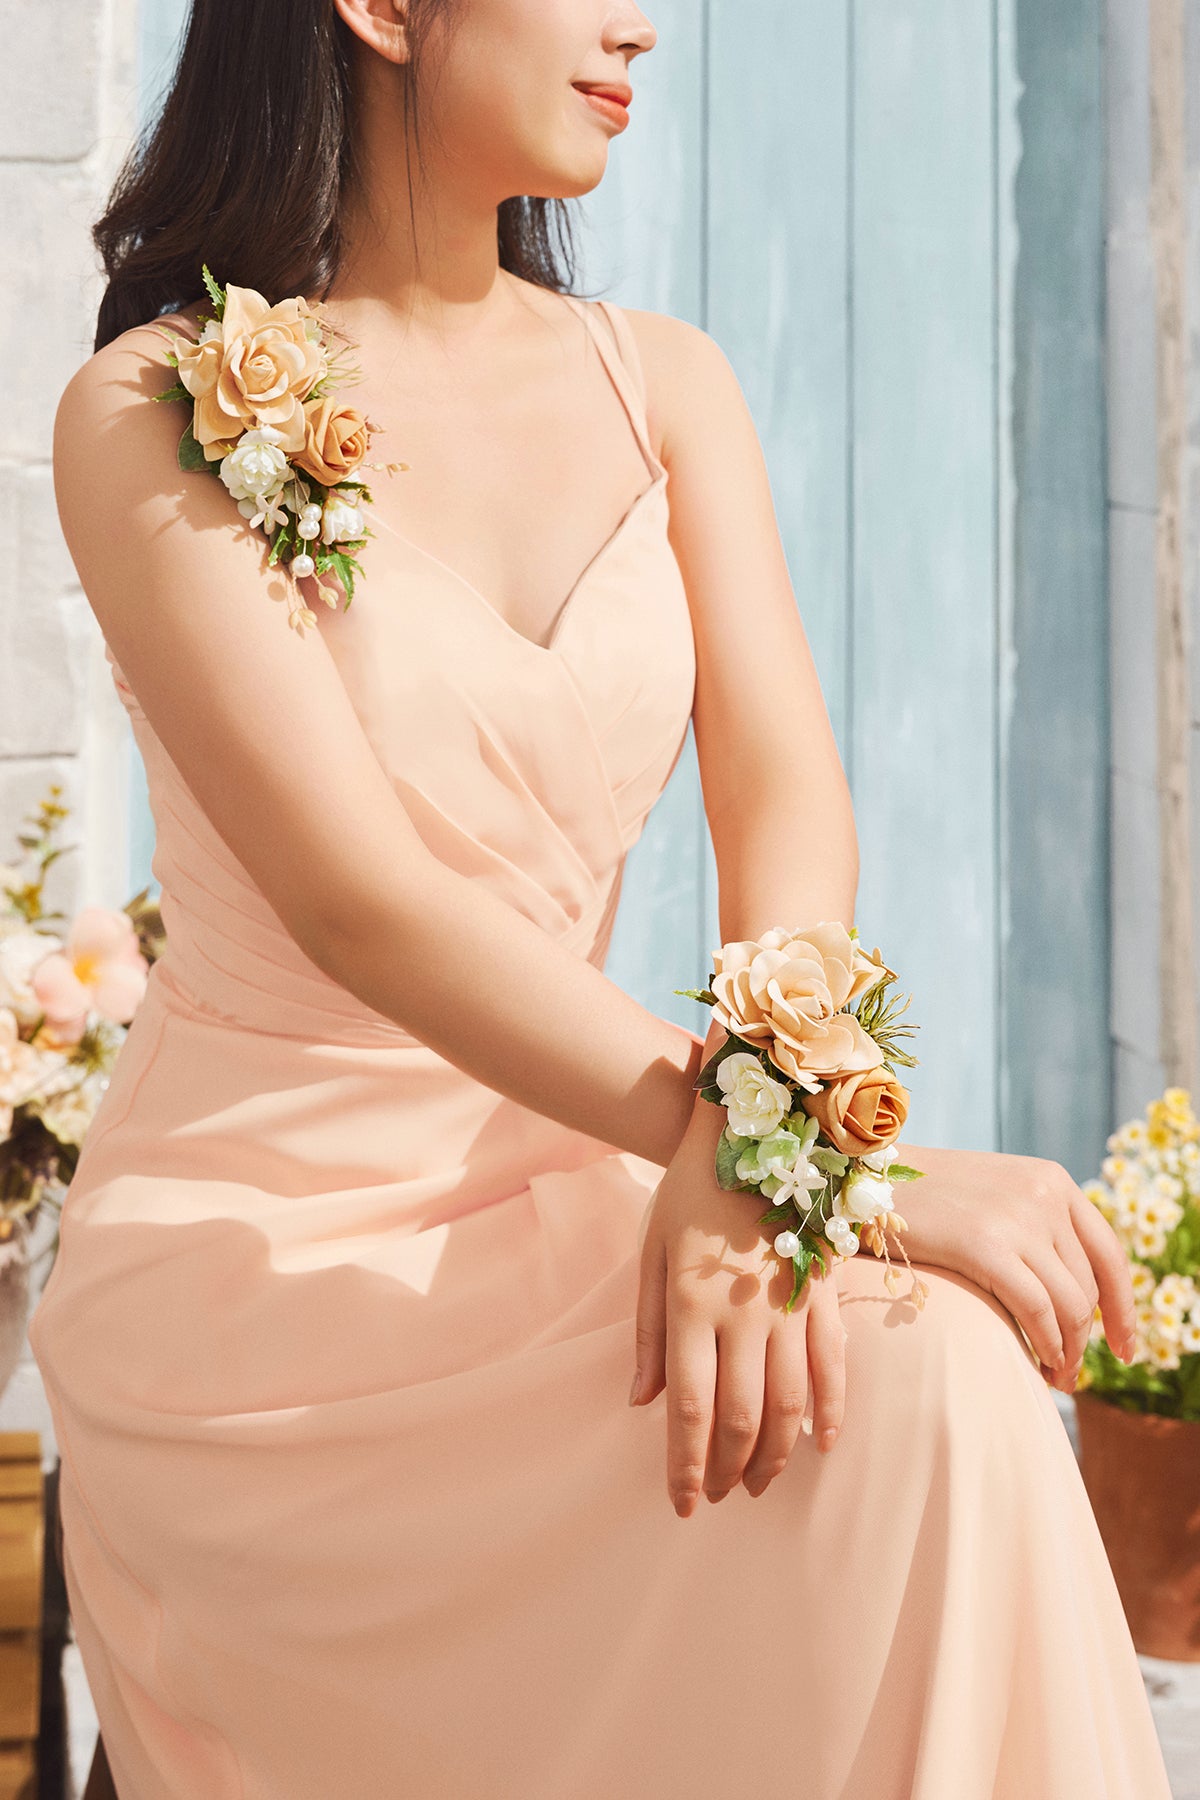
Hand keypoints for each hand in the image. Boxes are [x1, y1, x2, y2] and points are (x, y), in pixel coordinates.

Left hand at [629, 1118, 846, 1515]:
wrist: (746, 1131)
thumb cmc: (686, 1196)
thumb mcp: (650, 1256)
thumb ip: (648, 1334)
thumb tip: (642, 1404)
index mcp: (692, 1306)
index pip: (689, 1408)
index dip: (686, 1465)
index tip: (683, 1503)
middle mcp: (743, 1313)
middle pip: (742, 1417)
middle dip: (728, 1469)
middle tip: (716, 1496)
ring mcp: (789, 1304)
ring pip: (791, 1402)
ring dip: (776, 1455)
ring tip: (757, 1483)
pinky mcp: (821, 1292)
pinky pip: (833, 1364)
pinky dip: (831, 1410)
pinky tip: (822, 1444)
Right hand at [889, 1141, 1137, 1391]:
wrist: (867, 1180)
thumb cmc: (926, 1198)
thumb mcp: (995, 1196)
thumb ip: (1035, 1228)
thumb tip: (1074, 1295)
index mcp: (1052, 1179)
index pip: (1110, 1254)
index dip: (1124, 1308)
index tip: (1124, 1349)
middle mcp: (1045, 1194)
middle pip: (1090, 1287)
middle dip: (1087, 1339)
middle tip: (1069, 1373)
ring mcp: (1019, 1217)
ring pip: (1072, 1305)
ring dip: (1070, 1352)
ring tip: (1056, 1378)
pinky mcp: (987, 1245)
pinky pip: (1039, 1311)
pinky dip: (1048, 1346)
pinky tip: (1039, 1365)